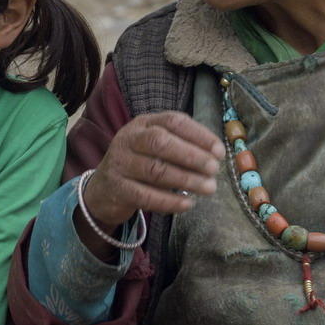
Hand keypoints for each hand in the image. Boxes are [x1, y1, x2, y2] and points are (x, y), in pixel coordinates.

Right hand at [83, 111, 224, 229]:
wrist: (104, 189)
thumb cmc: (140, 164)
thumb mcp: (155, 147)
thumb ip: (181, 145)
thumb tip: (216, 156)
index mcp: (143, 123)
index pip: (173, 121)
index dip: (199, 135)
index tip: (220, 151)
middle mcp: (128, 138)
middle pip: (160, 142)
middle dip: (192, 156)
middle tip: (214, 169)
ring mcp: (119, 163)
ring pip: (155, 170)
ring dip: (186, 179)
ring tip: (209, 188)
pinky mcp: (117, 188)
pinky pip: (146, 195)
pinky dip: (170, 201)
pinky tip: (188, 204)